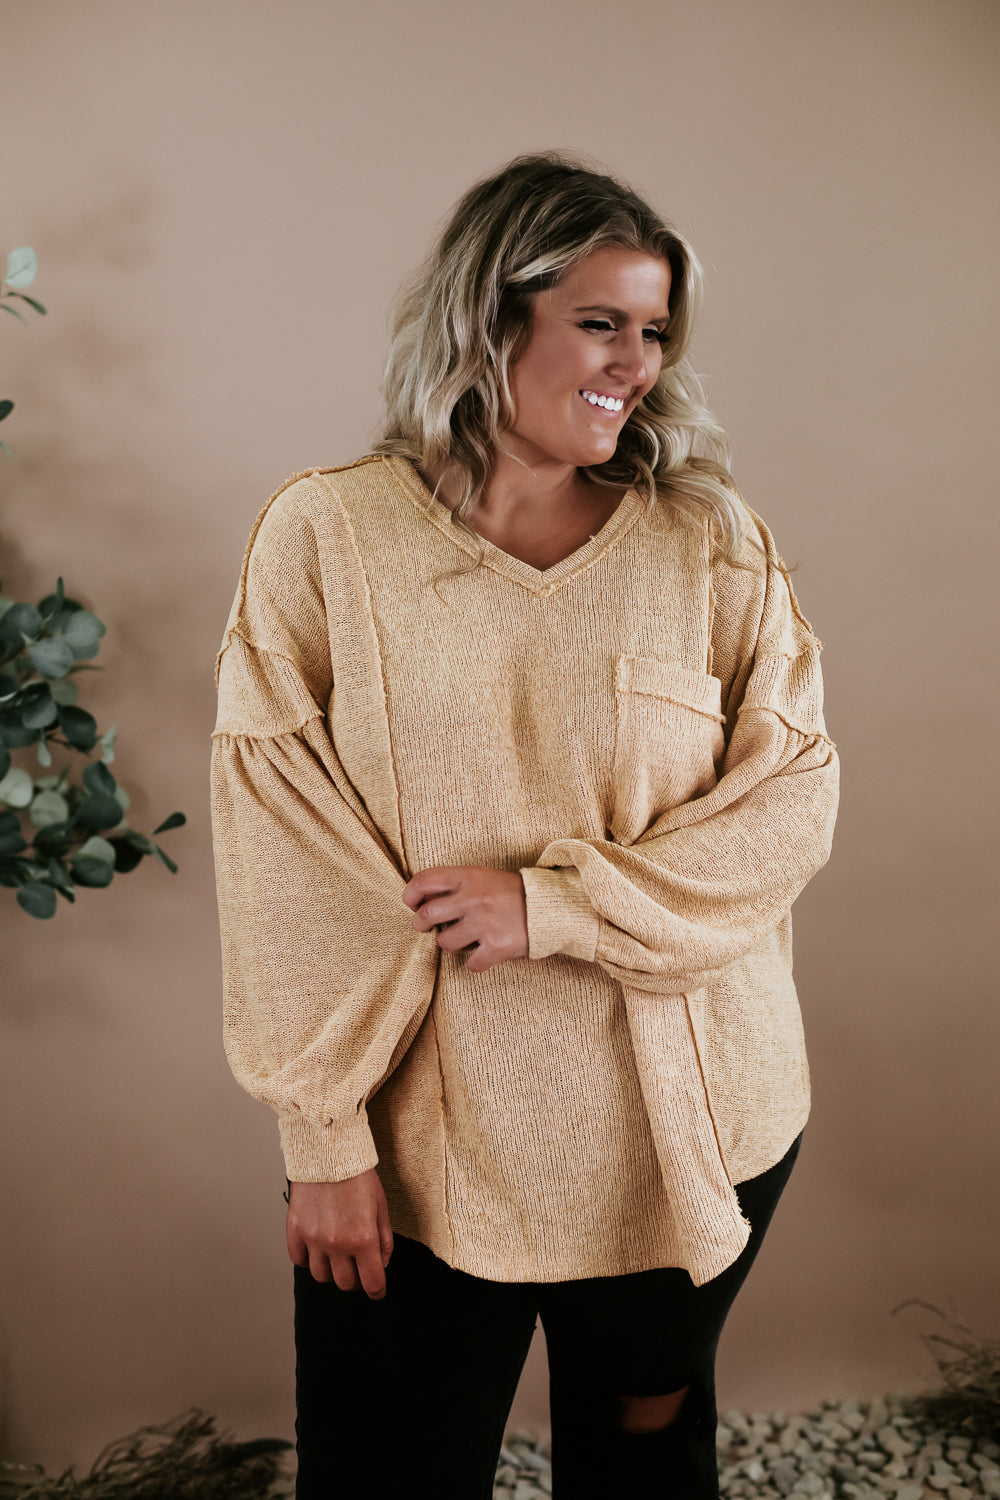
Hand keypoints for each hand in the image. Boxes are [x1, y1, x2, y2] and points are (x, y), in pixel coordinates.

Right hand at [286, 1168, 393, 1298]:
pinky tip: (317, 1248)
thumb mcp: (381, 1206)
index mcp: (363, 1238)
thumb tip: (382, 1264)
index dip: (377, 1291)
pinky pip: (299, 1261)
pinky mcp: (295, 1231)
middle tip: (358, 1267)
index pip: (372, 1282)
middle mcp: (337, 1244)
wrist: (328, 1152)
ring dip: (332, 1271)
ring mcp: (313, 1239)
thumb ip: (384, 1240)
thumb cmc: (357, 1176)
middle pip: (346, 1283)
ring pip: (322, 1276)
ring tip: (337, 1255)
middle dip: (356, 1279)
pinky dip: (309, 1259)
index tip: (378, 1290)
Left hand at [402, 864, 528, 972]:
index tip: (412, 904)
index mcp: (468, 877)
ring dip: (450, 944)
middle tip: (427, 927)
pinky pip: (471, 964)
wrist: (550, 907)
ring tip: (464, 939)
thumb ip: (455, 884)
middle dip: (420, 924)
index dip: (410, 894)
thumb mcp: (483, 877)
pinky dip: (475, 963)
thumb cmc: (511, 893)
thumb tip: (420, 898)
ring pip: (444, 942)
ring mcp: (485, 923)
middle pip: (426, 914)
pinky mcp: (497, 946)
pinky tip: (484, 954)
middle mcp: (473, 898)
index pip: (423, 880)